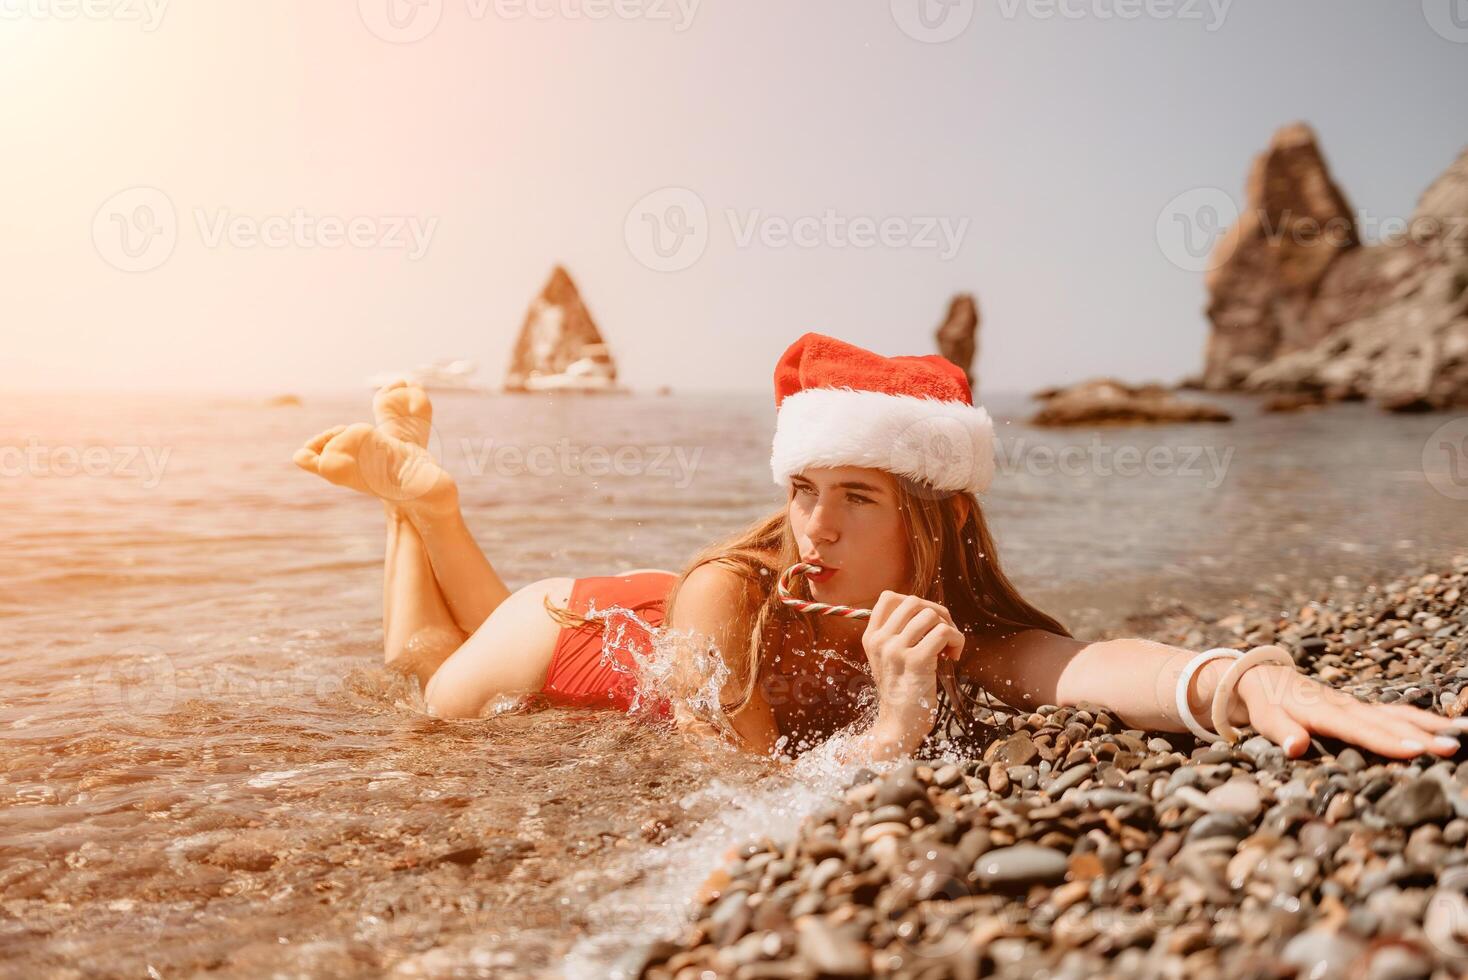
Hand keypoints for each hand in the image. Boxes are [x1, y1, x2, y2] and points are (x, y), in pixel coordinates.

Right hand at [862, 591, 965, 749]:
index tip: (925, 625)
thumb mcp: (889, 659)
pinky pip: (944, 632)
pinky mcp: (916, 662)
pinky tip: (953, 658)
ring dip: (949, 628)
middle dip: (937, 613)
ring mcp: (896, 650)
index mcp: (871, 637)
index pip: (889, 597)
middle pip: (914, 602)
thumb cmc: (902, 691)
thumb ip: (898, 634)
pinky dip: (957, 641)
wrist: (899, 726)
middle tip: (944, 636)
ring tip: (948, 649)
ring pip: (931, 615)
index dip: (915, 604)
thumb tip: (927, 610)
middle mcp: (880, 641)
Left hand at [1235, 664, 1467, 759]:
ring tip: (1461, 735)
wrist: (1266, 676)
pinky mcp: (1363, 709)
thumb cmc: (1266, 703)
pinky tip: (1448, 726)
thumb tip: (1296, 748)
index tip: (1415, 750)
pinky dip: (1423, 719)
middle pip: (1388, 723)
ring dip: (1429, 725)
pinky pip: (1397, 713)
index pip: (1359, 730)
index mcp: (1324, 713)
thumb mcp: (1266, 719)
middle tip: (1452, 748)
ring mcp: (1358, 706)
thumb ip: (1282, 733)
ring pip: (1399, 715)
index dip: (1387, 741)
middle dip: (1420, 736)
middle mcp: (1347, 707)